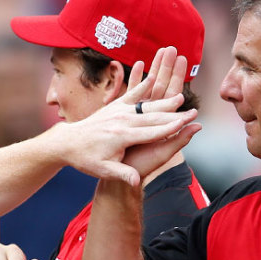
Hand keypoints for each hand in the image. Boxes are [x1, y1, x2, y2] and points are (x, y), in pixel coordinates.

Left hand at [52, 54, 200, 186]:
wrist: (67, 143)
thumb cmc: (85, 159)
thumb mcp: (103, 170)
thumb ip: (122, 175)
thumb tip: (136, 182)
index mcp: (122, 136)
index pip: (153, 132)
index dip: (173, 128)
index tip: (190, 123)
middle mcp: (121, 121)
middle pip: (153, 117)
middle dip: (175, 114)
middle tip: (193, 110)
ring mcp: (117, 111)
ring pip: (145, 105)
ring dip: (163, 100)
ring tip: (181, 95)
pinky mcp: (112, 107)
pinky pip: (130, 95)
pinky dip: (142, 86)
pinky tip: (153, 77)